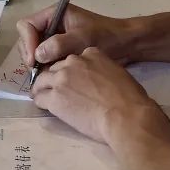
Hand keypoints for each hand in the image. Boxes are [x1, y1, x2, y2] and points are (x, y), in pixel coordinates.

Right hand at [17, 4, 136, 66]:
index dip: (28, 42)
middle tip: (37, 70)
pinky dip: (45, 67)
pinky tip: (53, 76)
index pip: (27, 25)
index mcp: (54, 14)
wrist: (125, 45)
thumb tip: (37, 55)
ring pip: (35, 50)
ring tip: (46, 74)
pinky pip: (45, 59)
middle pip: (27, 38)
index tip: (34, 60)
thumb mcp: (82, 38)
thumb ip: (59, 45)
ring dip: (37, 62)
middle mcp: (51, 25)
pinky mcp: (61, 51)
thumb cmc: (106, 37)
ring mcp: (55, 38)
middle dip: (30, 54)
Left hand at [30, 46, 165, 144]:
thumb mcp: (117, 72)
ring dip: (42, 89)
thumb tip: (98, 79)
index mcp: (91, 53)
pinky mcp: (54, 98)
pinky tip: (44, 107)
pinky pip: (39, 98)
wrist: (125, 115)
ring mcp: (61, 80)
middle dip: (54, 78)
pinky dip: (40, 102)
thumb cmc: (129, 97)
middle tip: (57, 90)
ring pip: (41, 81)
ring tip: (44, 97)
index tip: (74, 80)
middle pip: (54, 68)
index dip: (72, 71)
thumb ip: (102, 69)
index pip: (73, 59)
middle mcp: (72, 62)